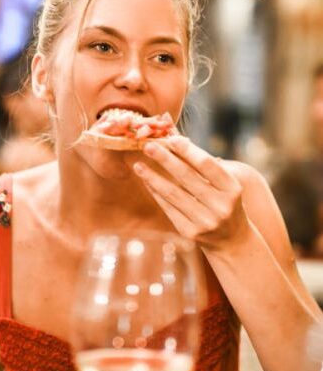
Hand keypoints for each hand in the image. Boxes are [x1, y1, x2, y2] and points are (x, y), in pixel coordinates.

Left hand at [132, 136, 248, 248]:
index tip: (170, 138)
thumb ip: (198, 158)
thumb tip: (171, 132)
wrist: (232, 239)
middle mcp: (221, 206)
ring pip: (173, 194)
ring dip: (153, 177)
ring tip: (138, 165)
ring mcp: (205, 221)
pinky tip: (146, 181)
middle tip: (147, 146)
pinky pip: (168, 208)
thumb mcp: (221, 180)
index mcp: (232, 188)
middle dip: (165, 160)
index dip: (187, 150)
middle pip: (187, 177)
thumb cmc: (224, 200)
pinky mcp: (190, 233)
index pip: (206, 165)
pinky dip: (156, 193)